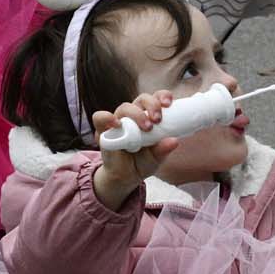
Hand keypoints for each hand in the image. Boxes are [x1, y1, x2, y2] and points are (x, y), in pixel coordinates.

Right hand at [90, 92, 179, 210]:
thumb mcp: (156, 158)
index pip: (155, 99)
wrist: (125, 177)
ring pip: (124, 107)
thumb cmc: (143, 162)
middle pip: (142, 100)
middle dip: (152, 105)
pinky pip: (100, 118)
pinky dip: (107, 118)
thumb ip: (163, 150)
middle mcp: (134, 116)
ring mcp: (118, 121)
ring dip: (136, 114)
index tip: (169, 104)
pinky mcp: (103, 130)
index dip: (162, 96)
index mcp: (149, 117)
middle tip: (157, 120)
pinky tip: (117, 124)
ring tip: (146, 128)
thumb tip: (174, 141)